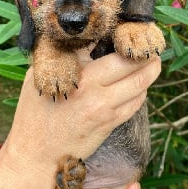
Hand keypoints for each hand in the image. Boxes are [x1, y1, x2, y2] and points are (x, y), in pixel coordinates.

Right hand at [6, 53, 160, 174]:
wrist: (36, 154)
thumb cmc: (34, 113)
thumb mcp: (40, 77)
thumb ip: (64, 58)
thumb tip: (87, 42)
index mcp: (80, 77)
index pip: (113, 52)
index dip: (128, 40)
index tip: (134, 33)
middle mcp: (97, 92)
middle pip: (134, 67)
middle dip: (148, 55)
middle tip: (151, 47)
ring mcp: (107, 110)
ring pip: (140, 86)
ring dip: (150, 72)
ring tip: (152, 63)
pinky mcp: (111, 125)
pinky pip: (135, 104)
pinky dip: (141, 92)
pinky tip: (140, 86)